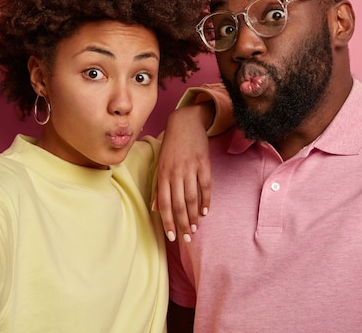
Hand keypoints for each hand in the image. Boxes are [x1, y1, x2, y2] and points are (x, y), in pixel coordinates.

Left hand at [155, 104, 211, 241]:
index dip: (168, 222)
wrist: (185, 123)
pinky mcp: (204, 163)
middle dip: (182, 224)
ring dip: (194, 216)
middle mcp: (175, 172)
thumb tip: (155, 209)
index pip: (164, 204)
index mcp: (162, 174)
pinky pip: (206, 186)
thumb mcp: (160, 164)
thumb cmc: (170, 146)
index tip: (172, 236)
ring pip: (192, 198)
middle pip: (178, 204)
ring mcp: (190, 168)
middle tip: (187, 238)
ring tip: (195, 228)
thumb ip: (158, 187)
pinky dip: (206, 200)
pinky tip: (206, 212)